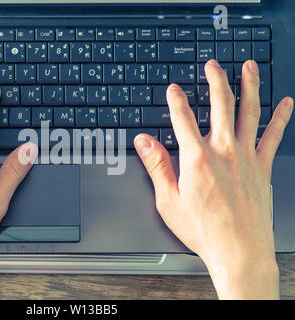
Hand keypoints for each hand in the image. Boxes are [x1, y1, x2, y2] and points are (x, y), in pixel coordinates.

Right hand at [134, 59, 292, 298]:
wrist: (239, 251)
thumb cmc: (205, 230)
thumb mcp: (169, 200)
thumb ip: (156, 166)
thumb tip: (144, 143)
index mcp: (196, 159)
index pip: (182, 118)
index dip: (176, 100)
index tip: (173, 89)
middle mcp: (224, 151)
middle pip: (220, 104)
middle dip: (215, 80)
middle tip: (212, 65)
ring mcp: (247, 157)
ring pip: (249, 111)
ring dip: (249, 86)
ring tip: (249, 67)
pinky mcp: (263, 167)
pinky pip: (273, 135)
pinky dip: (280, 117)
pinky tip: (286, 103)